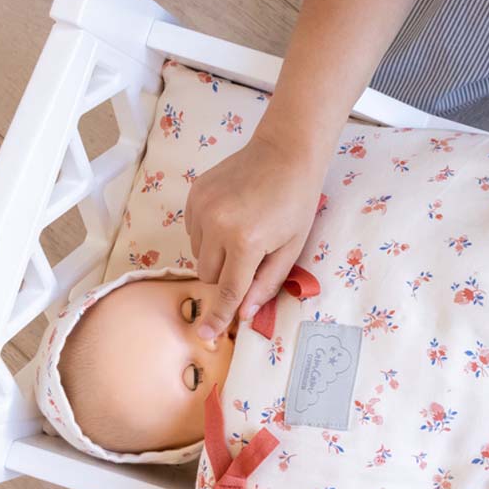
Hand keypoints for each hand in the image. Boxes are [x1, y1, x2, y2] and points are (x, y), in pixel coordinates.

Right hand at [182, 127, 326, 339]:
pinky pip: (193, 231)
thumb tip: (246, 313)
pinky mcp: (194, 195)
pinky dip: (208, 233)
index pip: (228, 290)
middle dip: (226, 276)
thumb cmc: (296, 201)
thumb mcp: (291, 247)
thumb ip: (268, 282)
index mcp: (246, 241)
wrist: (285, 152)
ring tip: (243, 231)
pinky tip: (231, 216)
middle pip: (209, 275)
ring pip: (199, 254)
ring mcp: (202, 208)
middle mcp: (217, 225)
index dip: (218, 316)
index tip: (205, 335)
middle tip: (251, 256)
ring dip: (217, 254)